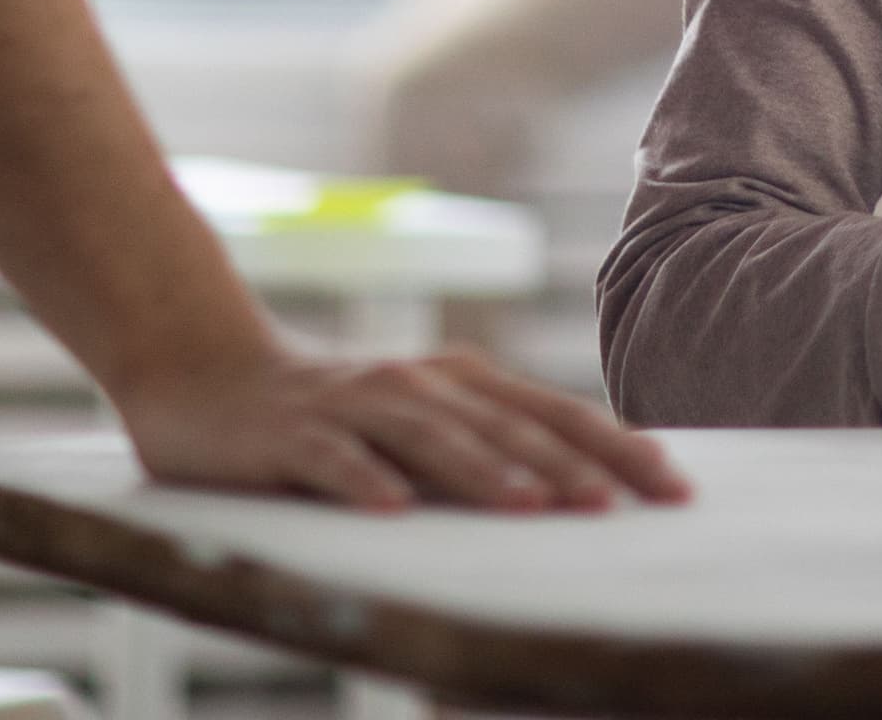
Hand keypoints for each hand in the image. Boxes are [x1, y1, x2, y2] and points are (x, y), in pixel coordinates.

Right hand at [111, 341, 688, 512]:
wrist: (206, 372)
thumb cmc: (333, 415)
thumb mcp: (420, 428)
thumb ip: (488, 450)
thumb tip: (584, 493)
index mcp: (464, 383)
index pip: (557, 415)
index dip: (618, 448)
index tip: (676, 487)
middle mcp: (421, 384)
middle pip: (509, 425)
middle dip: (569, 465)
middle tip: (622, 506)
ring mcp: (355, 404)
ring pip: (432, 436)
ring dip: (483, 469)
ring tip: (532, 505)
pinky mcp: (291, 432)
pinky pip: (332, 459)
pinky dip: (364, 481)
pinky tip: (393, 509)